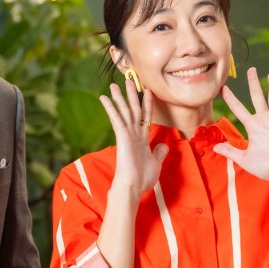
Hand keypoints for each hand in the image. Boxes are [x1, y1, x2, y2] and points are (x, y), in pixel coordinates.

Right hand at [99, 78, 167, 194]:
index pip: (145, 116)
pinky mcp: (122, 136)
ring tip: (114, 84)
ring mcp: (127, 134)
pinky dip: (111, 108)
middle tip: (128, 80)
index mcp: (142, 139)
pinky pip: (116, 118)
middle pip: (133, 109)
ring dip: (120, 97)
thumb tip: (164, 145)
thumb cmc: (143, 178)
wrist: (133, 187)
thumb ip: (159, 152)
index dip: (147, 103)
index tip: (147, 91)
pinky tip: (104, 98)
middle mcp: (134, 134)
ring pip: (124, 111)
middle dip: (131, 95)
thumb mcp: (156, 163)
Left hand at [215, 68, 268, 183]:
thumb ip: (230, 151)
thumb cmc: (264, 168)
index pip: (238, 108)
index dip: (230, 98)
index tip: (222, 88)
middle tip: (250, 70)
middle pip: (256, 96)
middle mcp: (263, 119)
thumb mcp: (244, 159)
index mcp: (252, 126)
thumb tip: (215, 147)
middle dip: (253, 83)